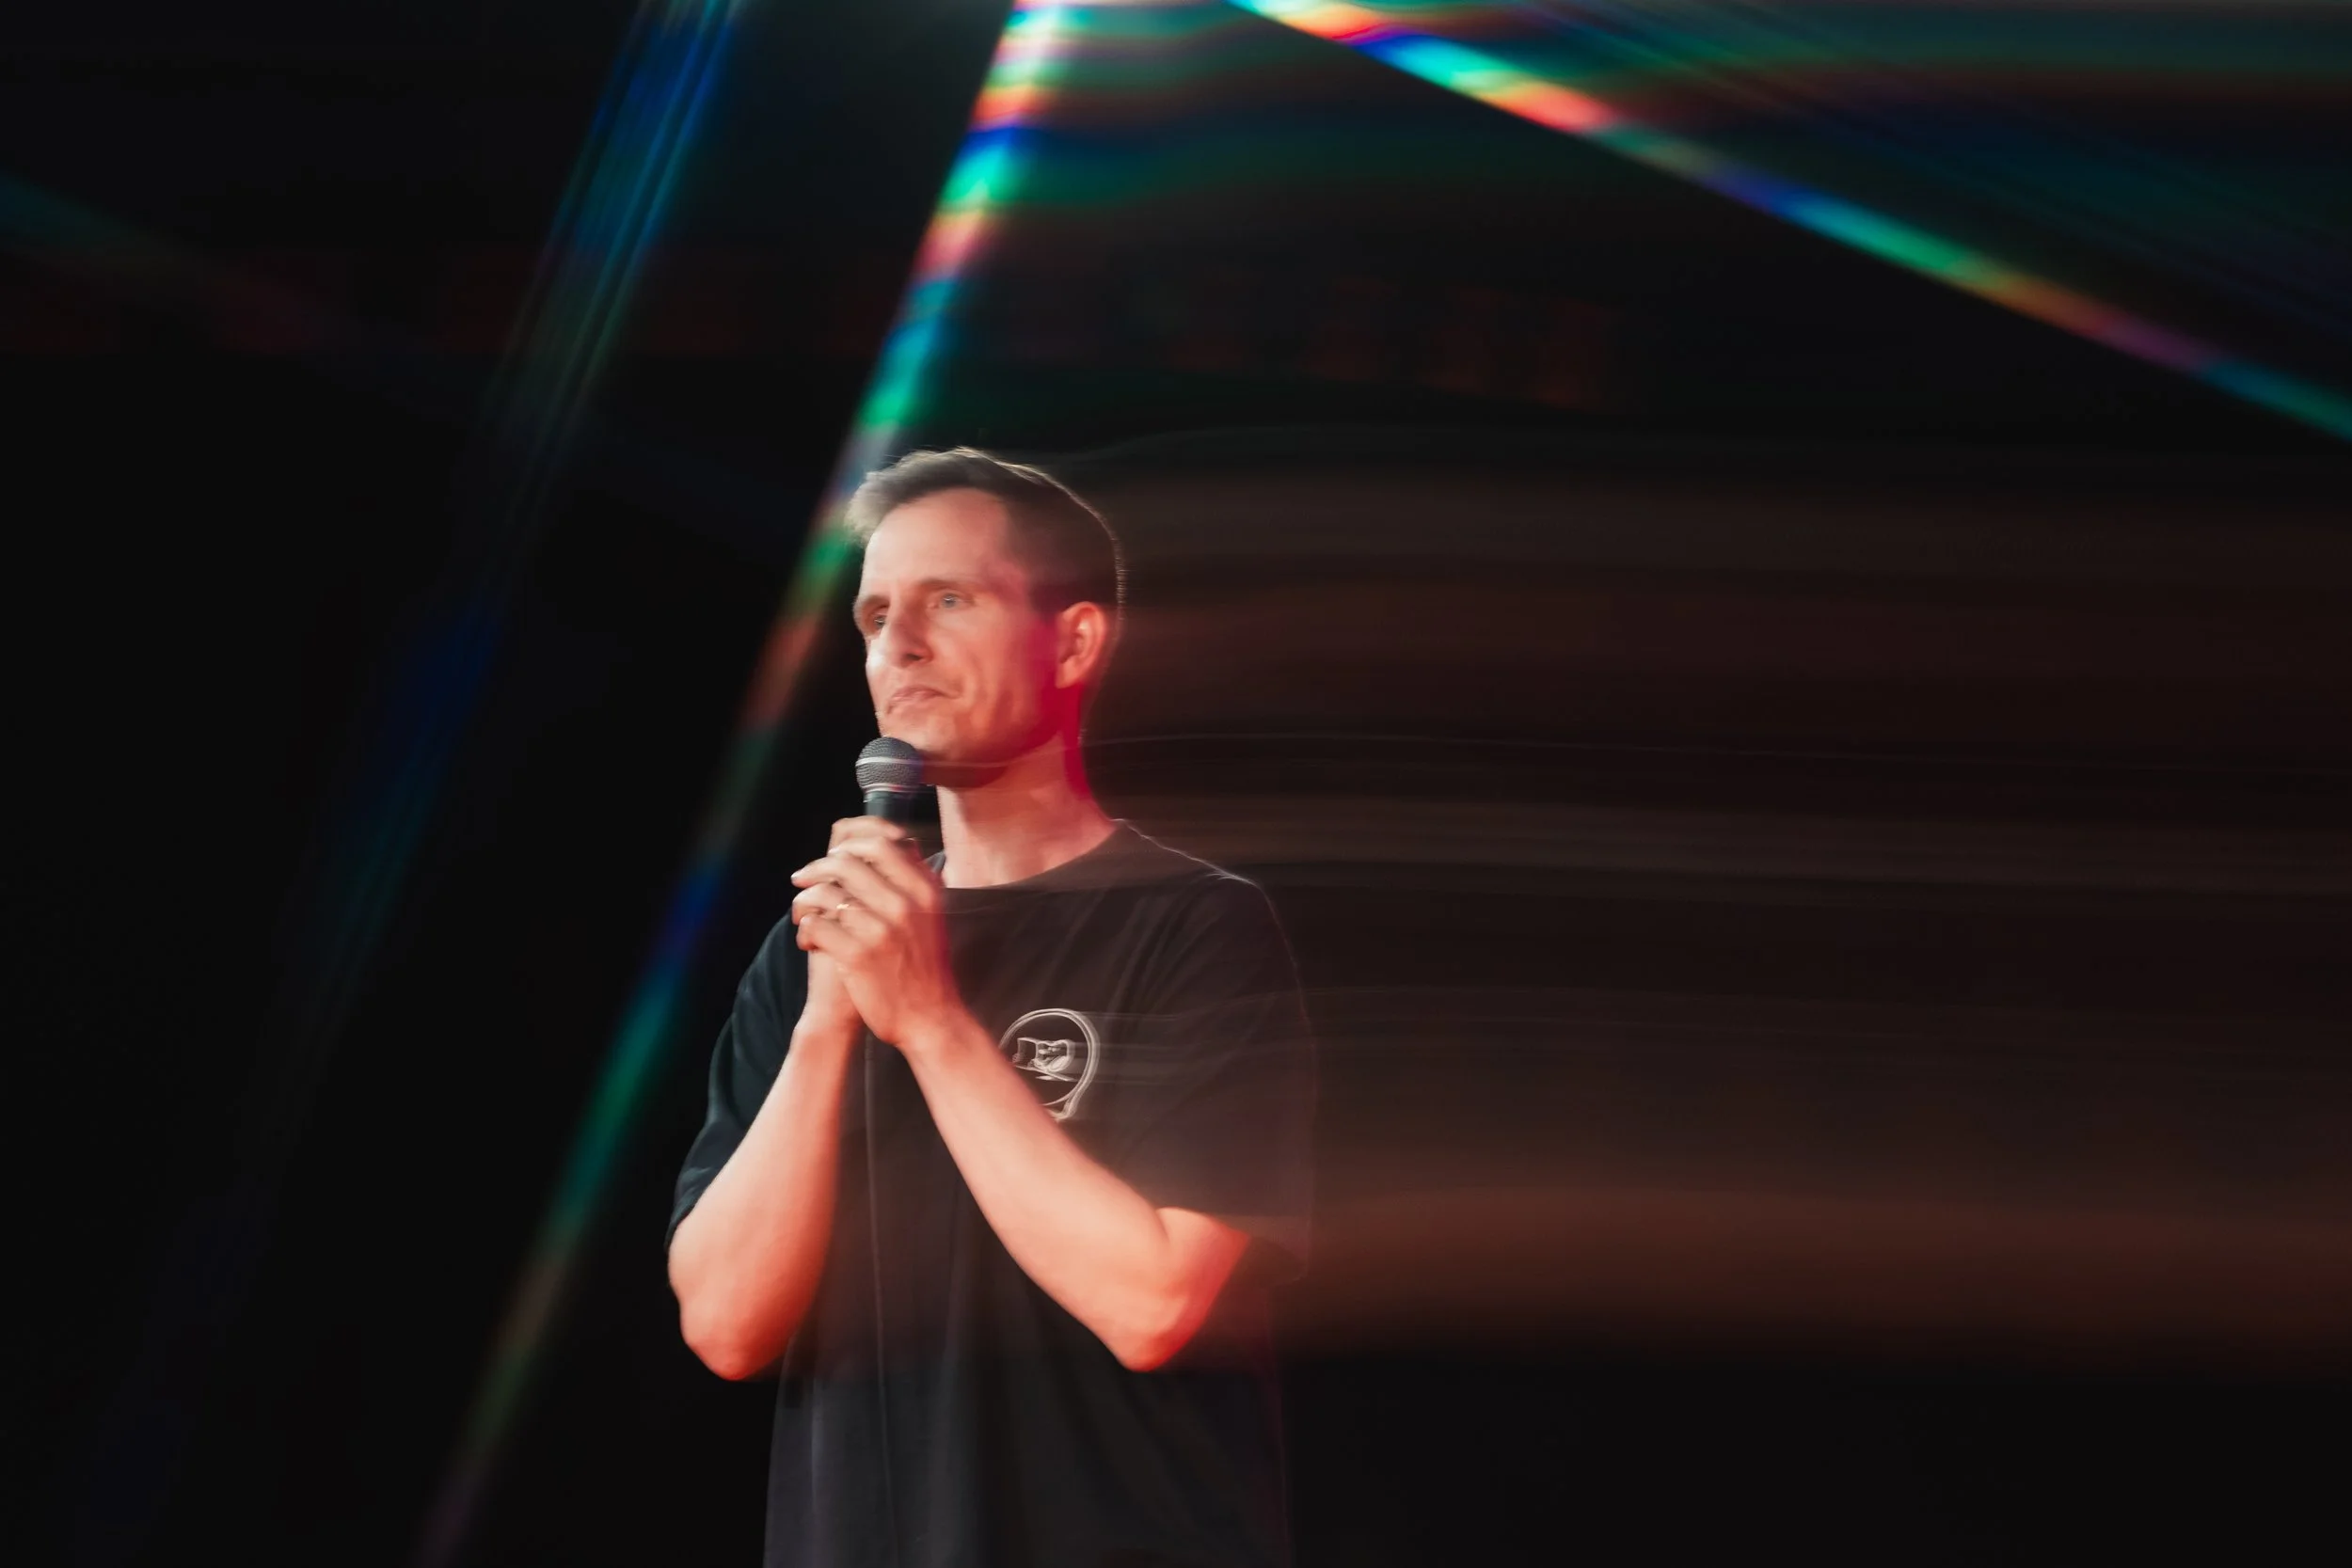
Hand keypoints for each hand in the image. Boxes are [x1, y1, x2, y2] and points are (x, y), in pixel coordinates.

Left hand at [790, 817, 965, 1052]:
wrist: (930, 1018)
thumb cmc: (925, 967)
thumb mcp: (932, 917)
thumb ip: (913, 884)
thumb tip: (893, 845)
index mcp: (924, 889)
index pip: (880, 843)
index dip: (848, 844)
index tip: (833, 856)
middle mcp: (905, 903)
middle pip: (846, 863)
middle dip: (816, 867)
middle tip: (801, 879)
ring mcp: (881, 928)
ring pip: (824, 893)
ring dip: (804, 901)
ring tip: (800, 913)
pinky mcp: (858, 955)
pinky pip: (816, 925)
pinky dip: (805, 930)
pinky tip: (808, 941)